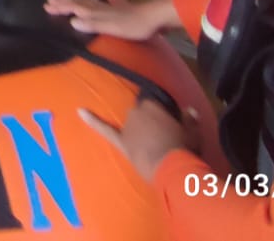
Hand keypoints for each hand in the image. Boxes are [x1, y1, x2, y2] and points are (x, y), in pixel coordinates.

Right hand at [43, 0, 173, 40]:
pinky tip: (91, 1)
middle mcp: (99, 7)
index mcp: (96, 11)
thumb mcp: (112, 27)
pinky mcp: (116, 11)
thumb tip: (72, 21)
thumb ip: (92, 24)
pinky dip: (88, 1)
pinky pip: (95, 3)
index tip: (46, 5)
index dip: (61, 7)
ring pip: (86, 1)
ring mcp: (108, 8)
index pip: (74, 7)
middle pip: (78, 2)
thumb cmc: (133, 25)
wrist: (154, 17)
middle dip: (63, 1)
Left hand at [80, 96, 202, 180]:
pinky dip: (92, 120)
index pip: (154, 103)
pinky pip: (105, 129)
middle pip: (142, 113)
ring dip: (138, 131)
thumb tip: (189, 110)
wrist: (170, 169)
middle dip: (150, 123)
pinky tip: (80, 111)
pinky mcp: (121, 142)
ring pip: (131, 123)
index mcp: (153, 106)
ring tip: (151, 145)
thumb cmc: (184, 149)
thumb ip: (190, 119)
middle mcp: (137, 112)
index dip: (161, 114)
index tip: (169, 122)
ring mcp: (127, 127)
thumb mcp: (193, 133)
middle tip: (163, 137)